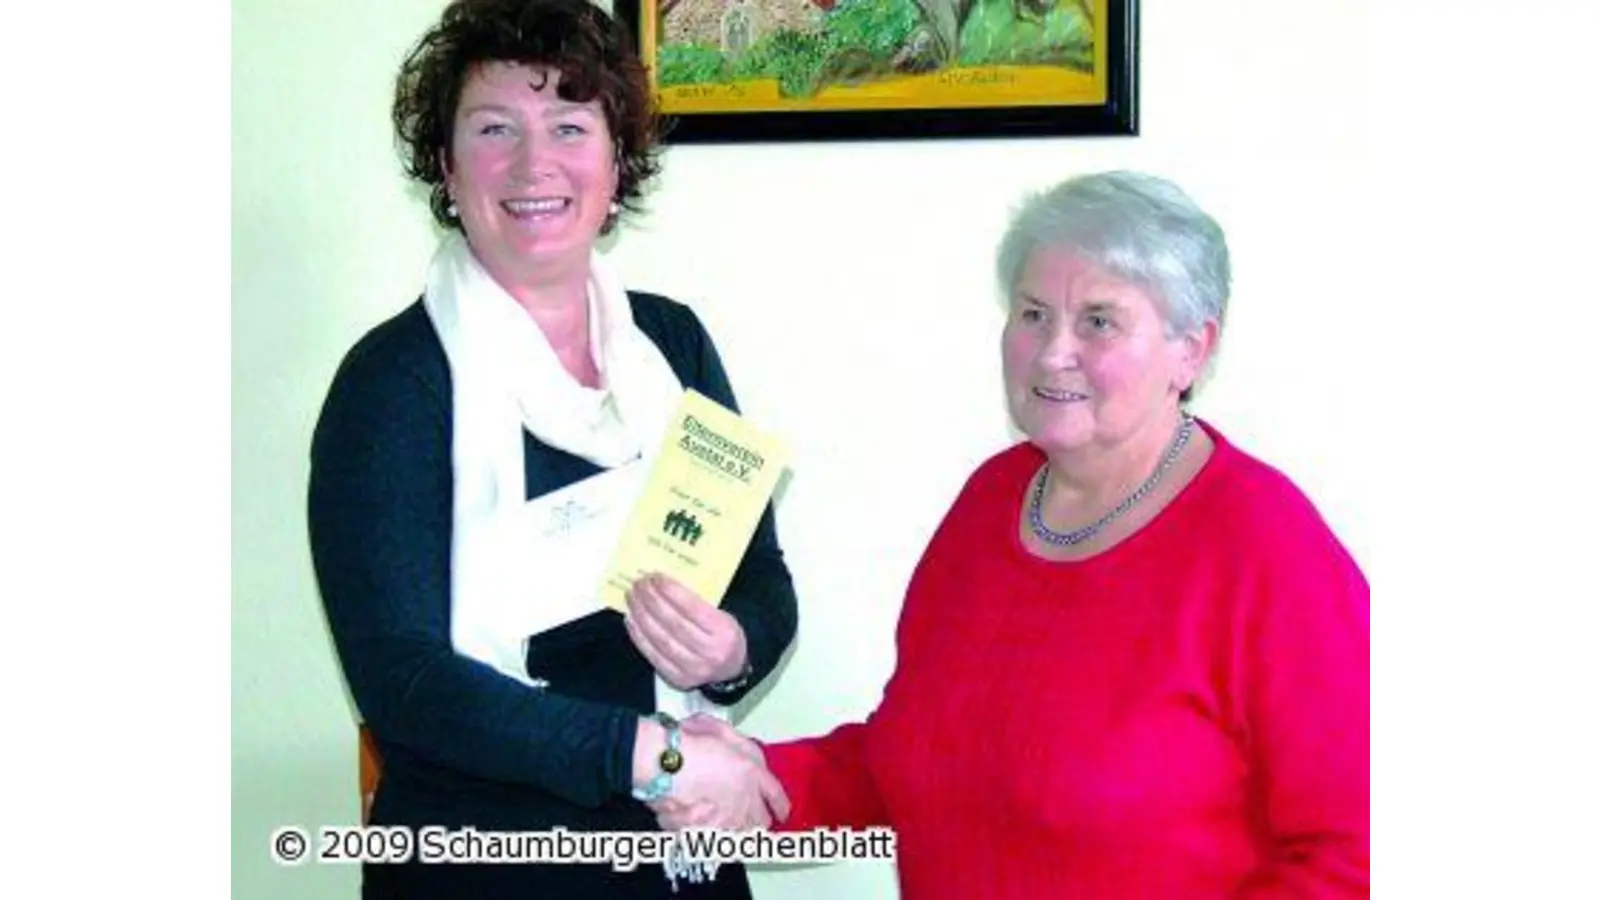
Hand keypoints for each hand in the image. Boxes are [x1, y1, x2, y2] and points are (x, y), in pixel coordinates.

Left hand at [625, 573, 747, 690]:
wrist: (731, 670)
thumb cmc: (723, 636)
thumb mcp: (722, 616)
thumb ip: (697, 604)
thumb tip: (662, 585)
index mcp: (724, 631)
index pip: (692, 608)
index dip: (670, 592)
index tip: (655, 577)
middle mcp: (710, 652)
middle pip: (673, 623)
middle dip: (652, 600)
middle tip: (639, 584)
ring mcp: (693, 669)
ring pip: (660, 639)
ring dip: (641, 615)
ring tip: (632, 598)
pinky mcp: (678, 679)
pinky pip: (653, 655)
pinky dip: (639, 636)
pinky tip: (631, 620)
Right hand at [651, 715, 775, 830]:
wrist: (664, 763)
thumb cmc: (689, 743)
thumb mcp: (723, 732)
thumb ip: (741, 748)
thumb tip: (746, 756)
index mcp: (752, 776)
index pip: (776, 797)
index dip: (781, 805)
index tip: (782, 811)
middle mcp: (742, 803)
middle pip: (760, 823)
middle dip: (757, 819)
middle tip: (747, 813)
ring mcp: (722, 823)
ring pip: (737, 834)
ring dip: (733, 827)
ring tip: (719, 817)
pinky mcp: (700, 835)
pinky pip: (709, 838)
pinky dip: (704, 831)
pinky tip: (695, 820)